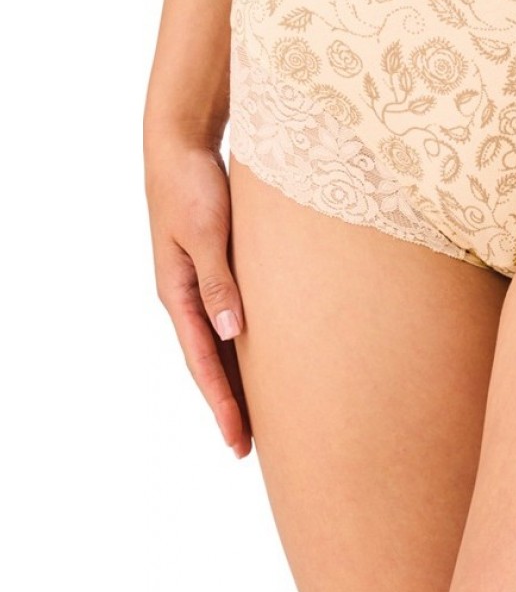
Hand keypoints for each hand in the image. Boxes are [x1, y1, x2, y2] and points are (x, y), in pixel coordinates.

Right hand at [145, 139, 250, 457]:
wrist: (181, 145)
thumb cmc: (193, 185)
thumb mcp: (206, 234)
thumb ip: (219, 282)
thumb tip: (231, 334)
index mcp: (177, 293)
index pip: (202, 361)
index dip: (222, 403)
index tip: (238, 441)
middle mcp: (186, 294)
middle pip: (209, 360)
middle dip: (228, 403)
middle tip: (248, 446)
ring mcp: (200, 281)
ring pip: (220, 341)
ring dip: (237, 376)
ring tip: (259, 412)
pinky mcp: (216, 264)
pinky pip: (229, 313)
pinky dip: (243, 341)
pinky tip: (261, 352)